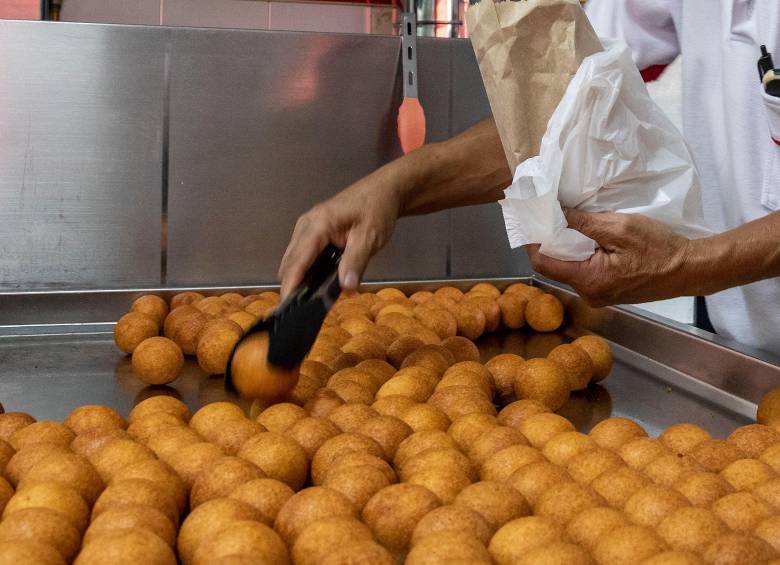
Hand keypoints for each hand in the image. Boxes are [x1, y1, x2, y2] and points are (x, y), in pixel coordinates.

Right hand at [278, 168, 402, 297]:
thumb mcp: (370, 237)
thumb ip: (356, 262)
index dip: (291, 286)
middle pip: (289, 263)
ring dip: (298, 279)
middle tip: (301, 312)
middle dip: (293, 286)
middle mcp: (306, 224)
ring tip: (308, 302)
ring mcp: (307, 227)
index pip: (297, 262)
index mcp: (318, 224)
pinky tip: (315, 284)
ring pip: (293, 260)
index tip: (288, 308)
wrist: (384, 190)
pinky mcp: (312, 231)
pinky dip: (305, 270)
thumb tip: (346, 287)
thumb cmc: (377, 208)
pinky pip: (301, 254)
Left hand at [526, 209, 692, 306]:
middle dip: (548, 242)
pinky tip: (583, 236)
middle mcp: (589, 293)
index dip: (532, 242)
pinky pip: (584, 271)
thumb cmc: (659, 248)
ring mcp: (598, 294)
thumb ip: (584, 223)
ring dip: (565, 247)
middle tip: (545, 216)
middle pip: (555, 266)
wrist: (690, 269)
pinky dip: (580, 254)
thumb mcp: (619, 228)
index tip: (529, 221)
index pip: (544, 263)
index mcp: (588, 280)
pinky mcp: (608, 290)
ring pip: (570, 268)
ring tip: (562, 222)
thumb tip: (558, 214)